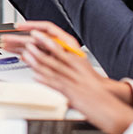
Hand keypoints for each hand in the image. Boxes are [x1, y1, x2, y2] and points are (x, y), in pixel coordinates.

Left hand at [18, 22, 132, 133]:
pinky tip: (35, 76)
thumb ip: (69, 65)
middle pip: (53, 54)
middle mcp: (74, 68)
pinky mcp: (70, 91)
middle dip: (38, 47)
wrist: (106, 101)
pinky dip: (43, 79)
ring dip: (37, 61)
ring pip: (52, 67)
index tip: (34, 32)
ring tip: (26, 55)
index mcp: (77, 61)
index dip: (45, 38)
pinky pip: (54, 84)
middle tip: (26, 42)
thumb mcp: (82, 72)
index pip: (58, 46)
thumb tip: (57, 60)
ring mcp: (72, 79)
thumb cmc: (94, 88)